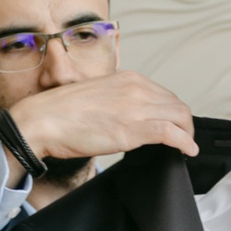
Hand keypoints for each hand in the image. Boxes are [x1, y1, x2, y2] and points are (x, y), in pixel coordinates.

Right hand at [9, 74, 195, 172]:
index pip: (164, 94)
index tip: (173, 125)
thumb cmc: (62, 113)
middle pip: (177, 105)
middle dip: (184, 124)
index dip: (173, 112)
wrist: (43, 120)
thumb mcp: (97, 96)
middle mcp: (136, 89)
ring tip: (186, 146)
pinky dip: (185, 142)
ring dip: (187, 134)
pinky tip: (188, 151)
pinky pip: (171, 133)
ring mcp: (136, 108)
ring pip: (179, 118)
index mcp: (128, 79)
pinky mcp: (133, 129)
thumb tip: (127, 115)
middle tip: (183, 138)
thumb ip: (117, 101)